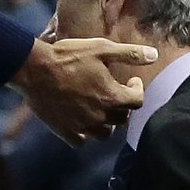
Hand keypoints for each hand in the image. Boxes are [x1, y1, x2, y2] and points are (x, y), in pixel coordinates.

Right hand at [12, 35, 152, 143]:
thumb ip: (130, 54)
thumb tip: (154, 55)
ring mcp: (83, 126)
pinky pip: (82, 141)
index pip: (137, 101)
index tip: (131, 80)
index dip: (137, 89)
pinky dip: (84, 134)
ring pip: (104, 133)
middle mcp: (101, 116)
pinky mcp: (66, 131)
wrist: (35, 70)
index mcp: (113, 97)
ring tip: (100, 109)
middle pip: (122, 118)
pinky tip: (81, 121)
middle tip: (114, 92)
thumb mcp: (102, 48)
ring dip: (106, 123)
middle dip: (122, 105)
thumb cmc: (69, 56)